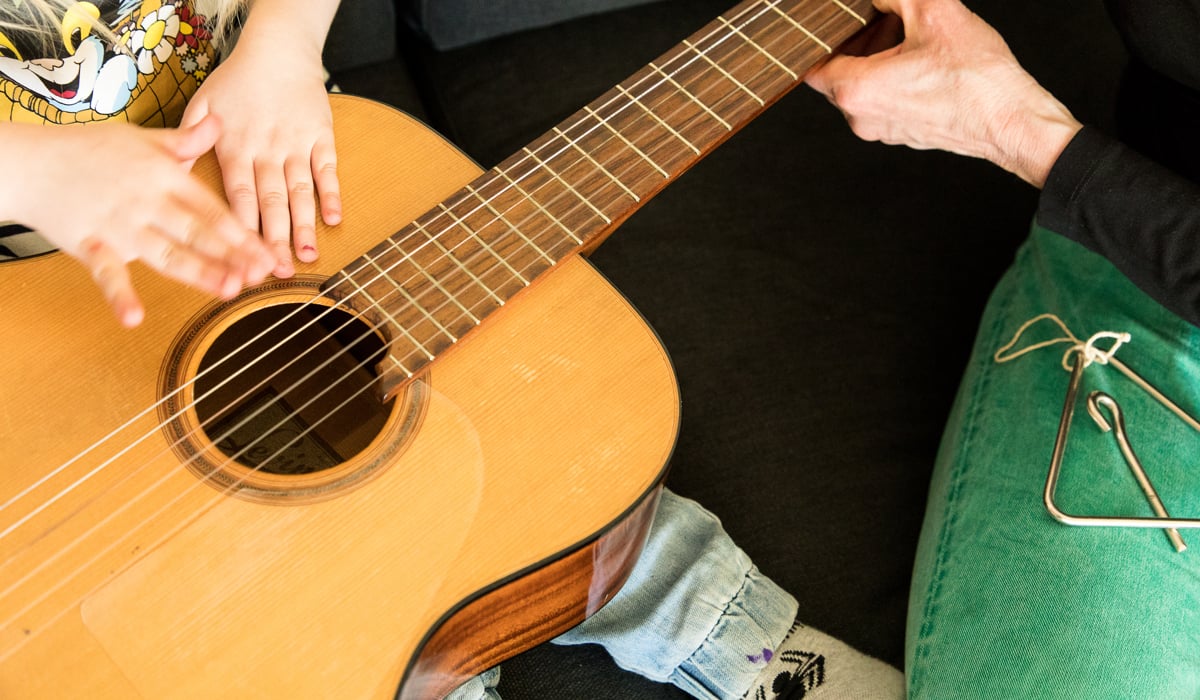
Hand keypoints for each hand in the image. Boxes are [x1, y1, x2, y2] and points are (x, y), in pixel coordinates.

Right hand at [1, 116, 275, 326]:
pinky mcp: (89, 244)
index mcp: (165, 176)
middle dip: (232, 255)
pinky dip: (119, 295)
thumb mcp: (142, 138)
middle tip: (261, 276)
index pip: (213, 209)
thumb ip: (185, 139)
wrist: (29, 162)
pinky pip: (106, 273)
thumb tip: (219, 122)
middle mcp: (147, 201)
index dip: (244, 233)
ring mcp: (119, 225)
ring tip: (227, 290)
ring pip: (166, 253)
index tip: (269, 254)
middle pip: (198, 233)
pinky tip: (134, 317)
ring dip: (198, 272)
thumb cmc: (87, 150)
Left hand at [180, 28, 340, 278]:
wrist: (279, 50)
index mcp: (235, 147)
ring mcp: (297, 145)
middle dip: (275, 240)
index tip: (241, 261)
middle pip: (272, 202)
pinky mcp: (321, 137)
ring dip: (304, 225)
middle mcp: (267, 150)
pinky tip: (334, 219)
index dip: (241, 232)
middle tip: (277, 272)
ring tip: (307, 255)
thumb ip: (188, 141)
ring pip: (301, 191)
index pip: (238, 197)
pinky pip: (328, 170)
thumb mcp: (202, 104)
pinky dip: (332, 194)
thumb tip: (171, 176)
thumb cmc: (237, 80)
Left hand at [805, 0, 1081, 185]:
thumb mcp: (934, 13)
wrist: (1011, 121)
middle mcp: (862, 118)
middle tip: (884, 21)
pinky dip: (892, 82)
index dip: (826, 39)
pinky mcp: (903, 136)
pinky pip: (884, 104)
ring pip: (862, 92)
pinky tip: (922, 63)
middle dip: (857, 46)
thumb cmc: (976, 78)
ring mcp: (882, 131)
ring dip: (876, 63)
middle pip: (838, 77)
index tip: (841, 24)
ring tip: (908, 38)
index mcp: (857, 91)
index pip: (815, 66)